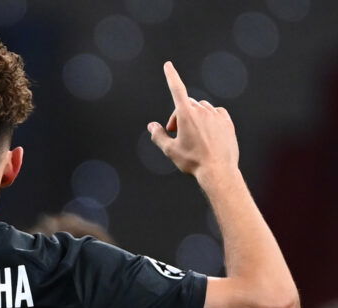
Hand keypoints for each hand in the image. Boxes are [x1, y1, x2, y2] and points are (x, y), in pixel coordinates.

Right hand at [147, 62, 238, 178]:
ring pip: (202, 108)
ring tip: (193, 136)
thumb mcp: (170, 150)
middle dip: (179, 116)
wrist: (218, 171)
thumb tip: (152, 125)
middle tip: (176, 133)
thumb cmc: (192, 161)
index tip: (168, 65)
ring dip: (195, 117)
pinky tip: (208, 132)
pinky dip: (210, 118)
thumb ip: (158, 135)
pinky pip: (216, 113)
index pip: (177, 89)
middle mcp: (202, 111)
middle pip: (187, 105)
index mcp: (186, 115)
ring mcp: (216, 115)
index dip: (171, 76)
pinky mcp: (227, 122)